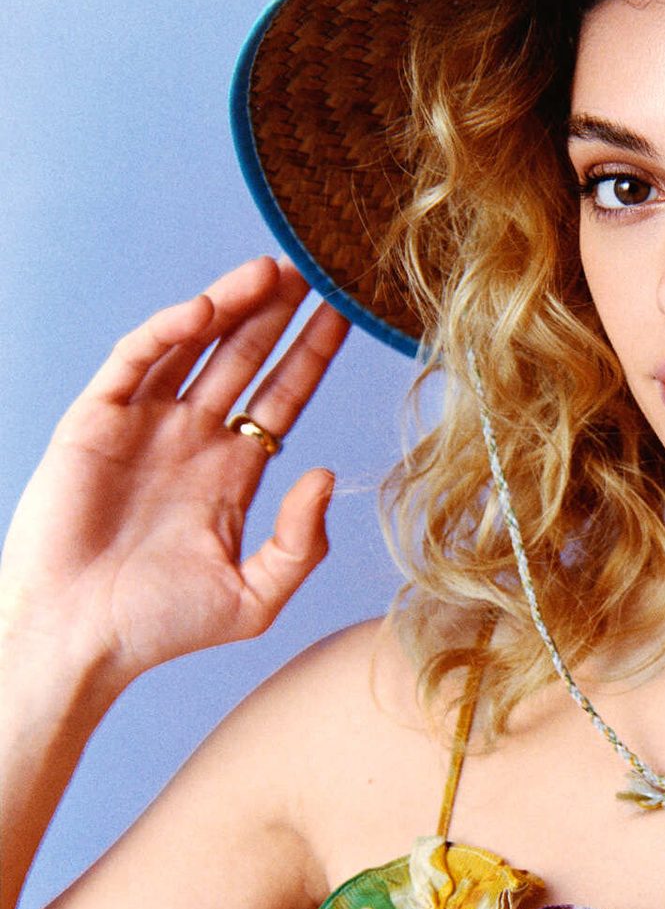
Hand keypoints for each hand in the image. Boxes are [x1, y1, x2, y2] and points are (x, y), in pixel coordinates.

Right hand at [0, 256, 349, 695]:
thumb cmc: (159, 626)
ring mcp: (143, 426)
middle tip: (314, 269)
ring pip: (193, 347)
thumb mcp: (254, 596)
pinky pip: (135, 361)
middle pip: (243, 359)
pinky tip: (205, 309)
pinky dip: (167, 330)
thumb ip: (300, 543)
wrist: (77, 639)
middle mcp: (191, 439)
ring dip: (230, 306)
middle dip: (277, 315)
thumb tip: (327, 475)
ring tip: (271, 270)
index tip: (344, 315)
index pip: (281, 397)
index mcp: (232, 472)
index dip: (310, 356)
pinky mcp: (95, 421)